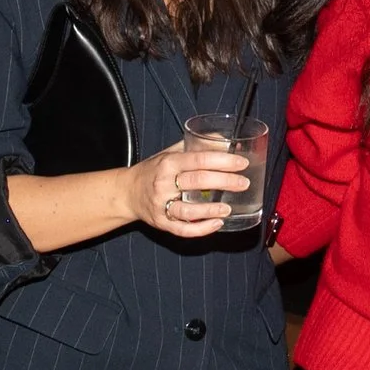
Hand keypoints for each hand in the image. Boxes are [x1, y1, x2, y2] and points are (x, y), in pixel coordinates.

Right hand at [126, 140, 247, 238]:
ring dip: (211, 210)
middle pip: (198, 181)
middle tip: (243, 183)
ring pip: (188, 210)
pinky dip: (201, 229)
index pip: (199, 160)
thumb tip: (225, 140)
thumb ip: (196, 147)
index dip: (223, 161)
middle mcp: (164, 183)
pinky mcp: (162, 223)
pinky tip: (216, 224)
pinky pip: (183, 229)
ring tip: (228, 208)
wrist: (127, 192)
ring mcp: (162, 205)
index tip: (241, 163)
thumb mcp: (170, 153)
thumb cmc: (154, 171)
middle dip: (224, 182)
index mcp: (168, 163)